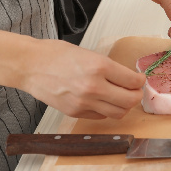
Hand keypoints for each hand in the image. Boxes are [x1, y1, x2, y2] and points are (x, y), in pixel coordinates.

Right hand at [21, 39, 144, 118]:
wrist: (30, 65)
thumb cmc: (57, 54)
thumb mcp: (90, 54)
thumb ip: (110, 67)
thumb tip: (128, 78)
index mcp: (100, 67)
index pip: (133, 81)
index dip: (140, 81)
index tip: (139, 79)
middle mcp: (94, 87)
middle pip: (129, 101)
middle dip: (136, 95)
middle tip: (135, 90)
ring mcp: (84, 102)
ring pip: (118, 113)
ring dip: (124, 106)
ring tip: (122, 97)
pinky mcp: (75, 112)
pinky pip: (101, 116)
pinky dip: (107, 110)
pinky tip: (104, 100)